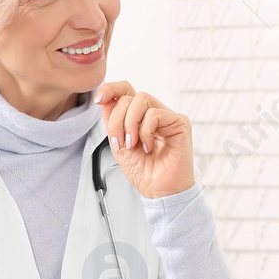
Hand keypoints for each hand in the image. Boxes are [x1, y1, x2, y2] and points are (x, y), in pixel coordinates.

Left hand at [94, 81, 194, 198]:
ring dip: (130, 123)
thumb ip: (112, 121)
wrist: (158, 190)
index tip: (98, 99)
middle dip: (117, 120)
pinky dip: (145, 132)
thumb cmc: (144, 171)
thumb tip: (104, 98)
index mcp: (140, 116)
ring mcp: (168, 116)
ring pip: (142, 99)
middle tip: (120, 143)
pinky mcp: (180, 122)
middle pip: (130, 96)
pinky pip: (154, 114)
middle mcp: (155, 113)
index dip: (111, 89)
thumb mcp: (119, 144)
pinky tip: (149, 147)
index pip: (127, 90)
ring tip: (133, 144)